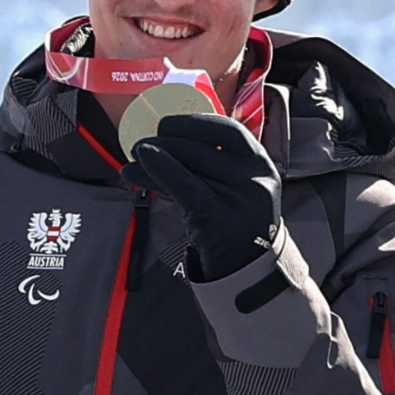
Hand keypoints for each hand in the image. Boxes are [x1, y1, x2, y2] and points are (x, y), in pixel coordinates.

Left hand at [120, 113, 280, 281]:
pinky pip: (184, 187)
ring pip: (189, 166)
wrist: (246, 271)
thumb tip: (160, 140)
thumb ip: (209, 164)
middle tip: (137, 144)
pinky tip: (136, 167)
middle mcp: (256, 180)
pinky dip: (159, 171)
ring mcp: (241, 201)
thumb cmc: (230, 222)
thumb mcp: (230, 188)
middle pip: (202, 149)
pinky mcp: (221, 220)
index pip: (229, 131)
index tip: (166, 124)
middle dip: (165, 142)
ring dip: (154, 157)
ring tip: (132, 155)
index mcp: (262, 164)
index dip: (194, 123)